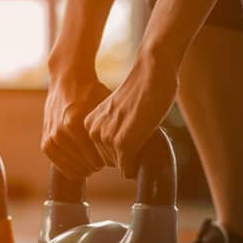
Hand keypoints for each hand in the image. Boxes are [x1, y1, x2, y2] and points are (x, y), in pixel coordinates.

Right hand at [42, 68, 110, 179]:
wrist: (66, 81)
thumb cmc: (91, 92)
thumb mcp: (106, 105)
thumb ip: (114, 128)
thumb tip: (130, 151)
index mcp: (75, 123)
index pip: (97, 159)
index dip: (110, 161)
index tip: (116, 155)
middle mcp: (60, 132)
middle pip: (87, 166)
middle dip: (99, 164)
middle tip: (106, 158)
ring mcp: (51, 139)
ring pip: (75, 169)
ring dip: (86, 167)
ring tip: (95, 159)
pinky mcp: (45, 144)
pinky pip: (61, 166)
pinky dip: (73, 167)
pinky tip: (83, 163)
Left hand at [85, 54, 177, 178]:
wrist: (152, 74)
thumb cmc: (142, 91)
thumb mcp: (117, 112)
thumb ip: (112, 127)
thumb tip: (117, 150)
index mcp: (90, 123)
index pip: (102, 154)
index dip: (121, 148)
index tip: (131, 131)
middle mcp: (94, 131)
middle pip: (111, 162)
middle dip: (127, 155)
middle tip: (139, 133)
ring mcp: (107, 137)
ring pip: (121, 166)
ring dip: (134, 157)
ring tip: (142, 133)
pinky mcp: (123, 143)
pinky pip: (128, 169)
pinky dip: (137, 165)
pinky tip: (144, 146)